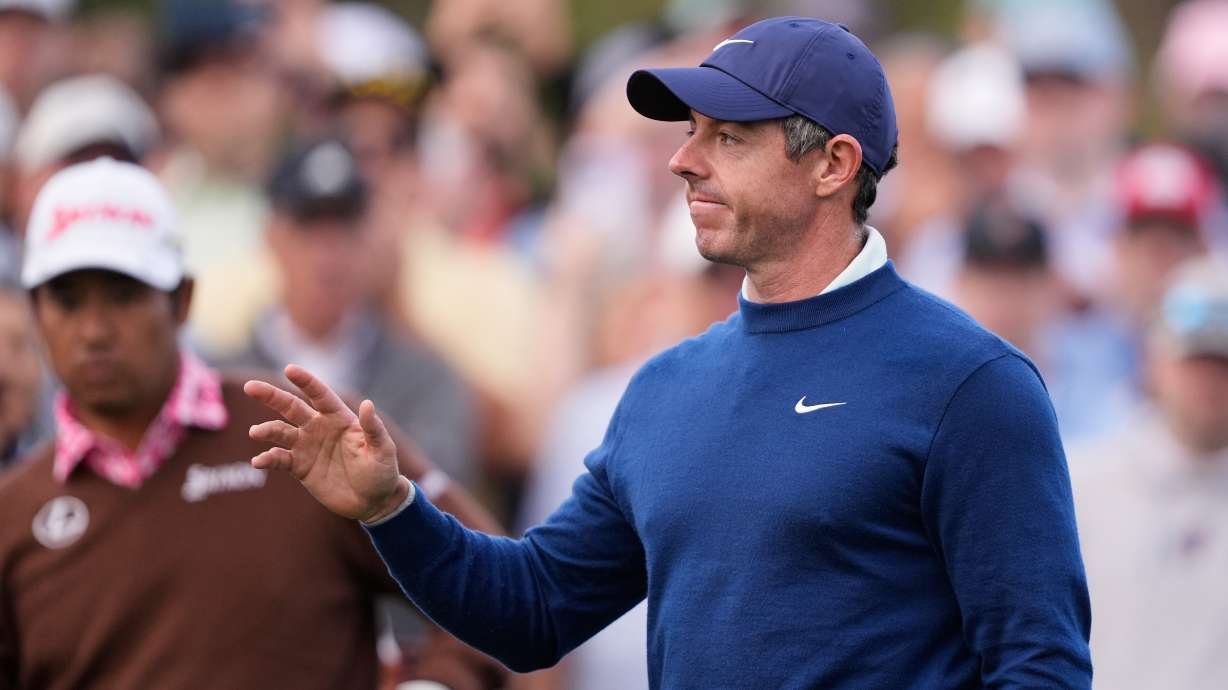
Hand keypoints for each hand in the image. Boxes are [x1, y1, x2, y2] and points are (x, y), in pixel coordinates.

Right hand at [244, 364, 410, 522]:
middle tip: (250, 387)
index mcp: (339, 417)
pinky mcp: (300, 467)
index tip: (289, 369)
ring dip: (267, 430)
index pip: (320, 394)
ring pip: (280, 432)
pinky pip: (279, 459)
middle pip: (291, 407)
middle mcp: (319, 427)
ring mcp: (307, 447)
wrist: (372, 501)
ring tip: (256, 432)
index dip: (305, 381)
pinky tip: (258, 461)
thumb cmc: (382, 472)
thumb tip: (368, 404)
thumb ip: (373, 428)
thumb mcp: (383, 450)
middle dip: (271, 396)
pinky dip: (267, 459)